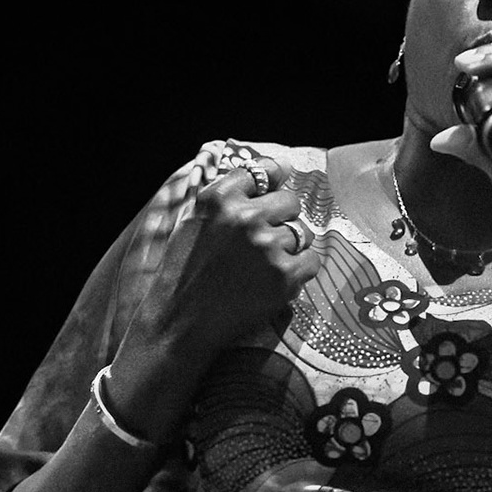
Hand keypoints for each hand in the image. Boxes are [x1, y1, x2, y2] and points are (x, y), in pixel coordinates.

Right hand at [122, 156, 319, 360]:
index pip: (266, 169)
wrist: (179, 322)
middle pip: (291, 201)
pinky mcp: (284, 276)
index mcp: (220, 197)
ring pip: (302, 233)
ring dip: (290, 247)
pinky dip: (300, 271)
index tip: (274, 190)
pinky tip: (277, 280)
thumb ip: (226, 195)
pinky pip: (312, 261)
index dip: (274, 181)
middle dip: (282, 218)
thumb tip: (270, 169)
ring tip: (263, 266)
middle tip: (264, 239)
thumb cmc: (183, 271)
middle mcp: (245, 217)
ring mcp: (267, 247)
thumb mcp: (193, 220)